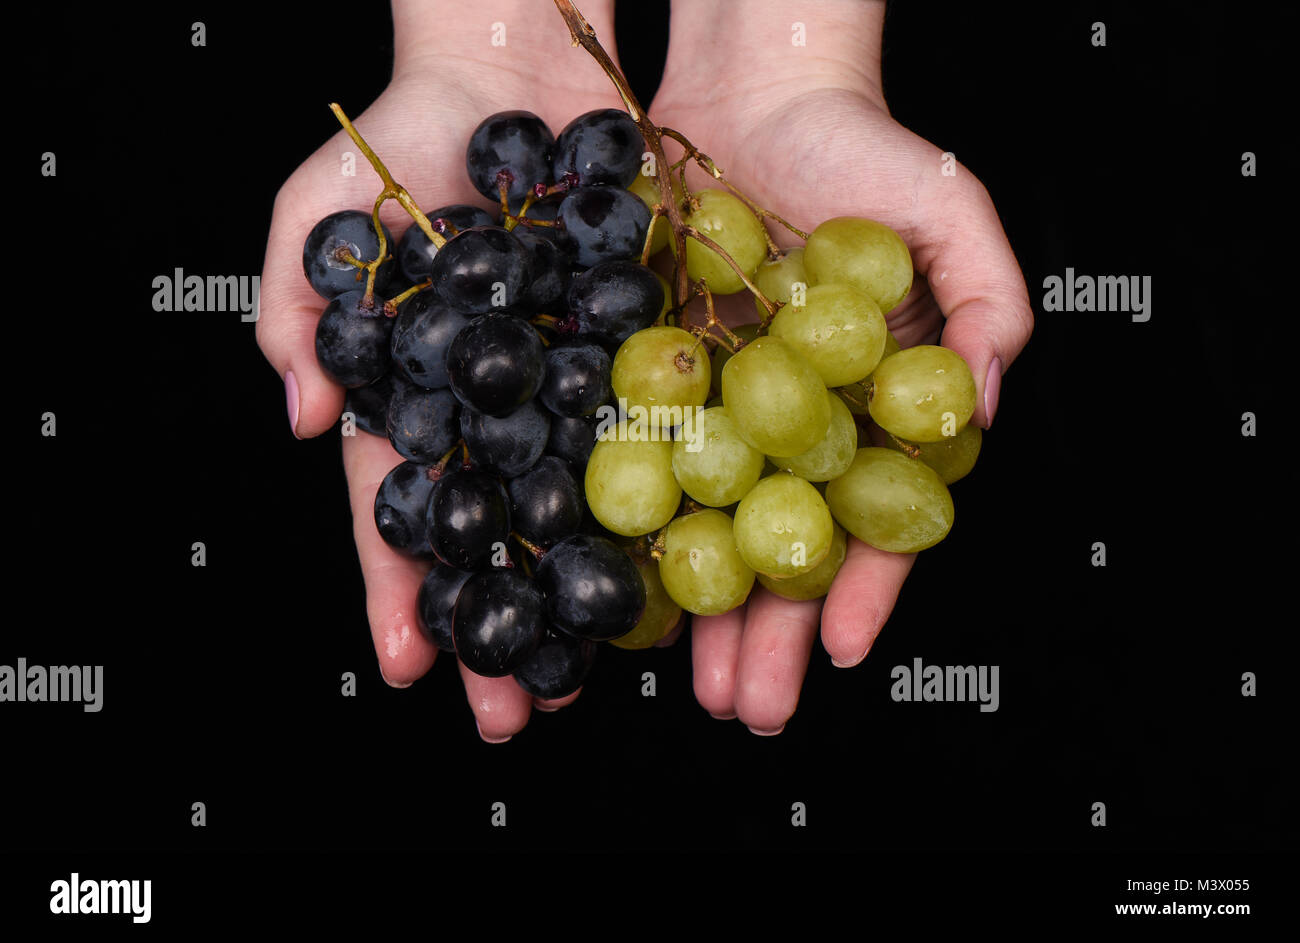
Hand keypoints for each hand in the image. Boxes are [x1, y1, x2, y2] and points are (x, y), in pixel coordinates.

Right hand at [255, 1, 626, 741]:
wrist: (509, 77)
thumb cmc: (401, 138)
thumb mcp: (322, 215)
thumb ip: (298, 308)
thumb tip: (303, 417)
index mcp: (418, 395)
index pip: (404, 508)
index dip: (401, 588)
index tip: (410, 664)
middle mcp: (496, 407)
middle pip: (499, 533)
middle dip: (504, 621)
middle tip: (520, 708)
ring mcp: (566, 387)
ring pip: (577, 507)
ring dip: (585, 590)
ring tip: (600, 670)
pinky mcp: (632, 352)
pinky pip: (647, 433)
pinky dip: (658, 499)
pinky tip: (671, 564)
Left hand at [648, 0, 1033, 732]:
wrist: (754, 94)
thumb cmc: (864, 150)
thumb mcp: (950, 216)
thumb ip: (987, 305)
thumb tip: (984, 404)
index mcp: (870, 410)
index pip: (875, 516)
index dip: (864, 583)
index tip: (841, 646)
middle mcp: (794, 424)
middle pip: (784, 545)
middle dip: (769, 631)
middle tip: (749, 704)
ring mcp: (720, 411)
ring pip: (710, 531)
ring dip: (701, 613)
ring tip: (692, 687)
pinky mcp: (651, 385)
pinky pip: (641, 466)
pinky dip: (632, 530)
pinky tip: (621, 588)